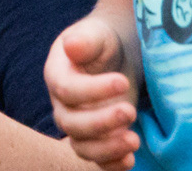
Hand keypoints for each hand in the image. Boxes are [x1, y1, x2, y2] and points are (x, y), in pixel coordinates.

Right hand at [45, 18, 139, 170]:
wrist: (114, 56)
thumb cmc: (103, 42)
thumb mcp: (96, 34)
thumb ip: (85, 40)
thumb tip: (71, 46)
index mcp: (57, 75)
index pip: (67, 90)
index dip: (93, 90)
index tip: (122, 81)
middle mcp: (63, 105)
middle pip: (72, 124)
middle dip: (101, 122)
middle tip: (130, 112)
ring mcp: (79, 125)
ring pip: (82, 147)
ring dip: (107, 148)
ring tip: (135, 140)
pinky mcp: (97, 140)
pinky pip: (98, 160)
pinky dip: (111, 165)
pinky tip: (130, 159)